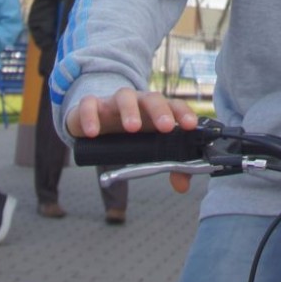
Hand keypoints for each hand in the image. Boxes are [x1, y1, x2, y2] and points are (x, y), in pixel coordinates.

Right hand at [65, 88, 199, 192]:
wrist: (92, 121)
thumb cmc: (125, 133)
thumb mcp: (145, 148)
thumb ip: (167, 165)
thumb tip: (182, 185)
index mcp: (154, 111)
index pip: (173, 105)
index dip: (183, 113)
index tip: (190, 125)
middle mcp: (137, 102)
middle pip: (152, 98)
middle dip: (160, 111)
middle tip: (165, 127)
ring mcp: (113, 101)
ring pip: (124, 96)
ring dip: (130, 110)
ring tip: (131, 128)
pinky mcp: (90, 105)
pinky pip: (89, 104)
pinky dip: (90, 116)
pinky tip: (92, 133)